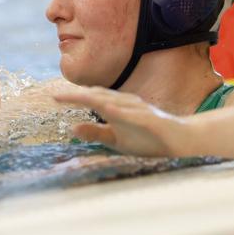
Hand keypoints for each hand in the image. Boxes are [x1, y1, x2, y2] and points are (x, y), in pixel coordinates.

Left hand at [53, 87, 192, 156]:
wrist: (180, 139)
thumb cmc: (147, 138)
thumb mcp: (117, 138)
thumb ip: (96, 132)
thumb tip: (72, 128)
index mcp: (116, 107)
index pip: (92, 98)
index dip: (73, 97)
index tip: (54, 97)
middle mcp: (126, 104)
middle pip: (99, 96)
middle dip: (78, 95)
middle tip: (57, 95)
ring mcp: (139, 110)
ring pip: (114, 101)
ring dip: (95, 99)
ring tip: (76, 97)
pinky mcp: (151, 120)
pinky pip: (134, 114)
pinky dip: (121, 111)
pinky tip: (110, 110)